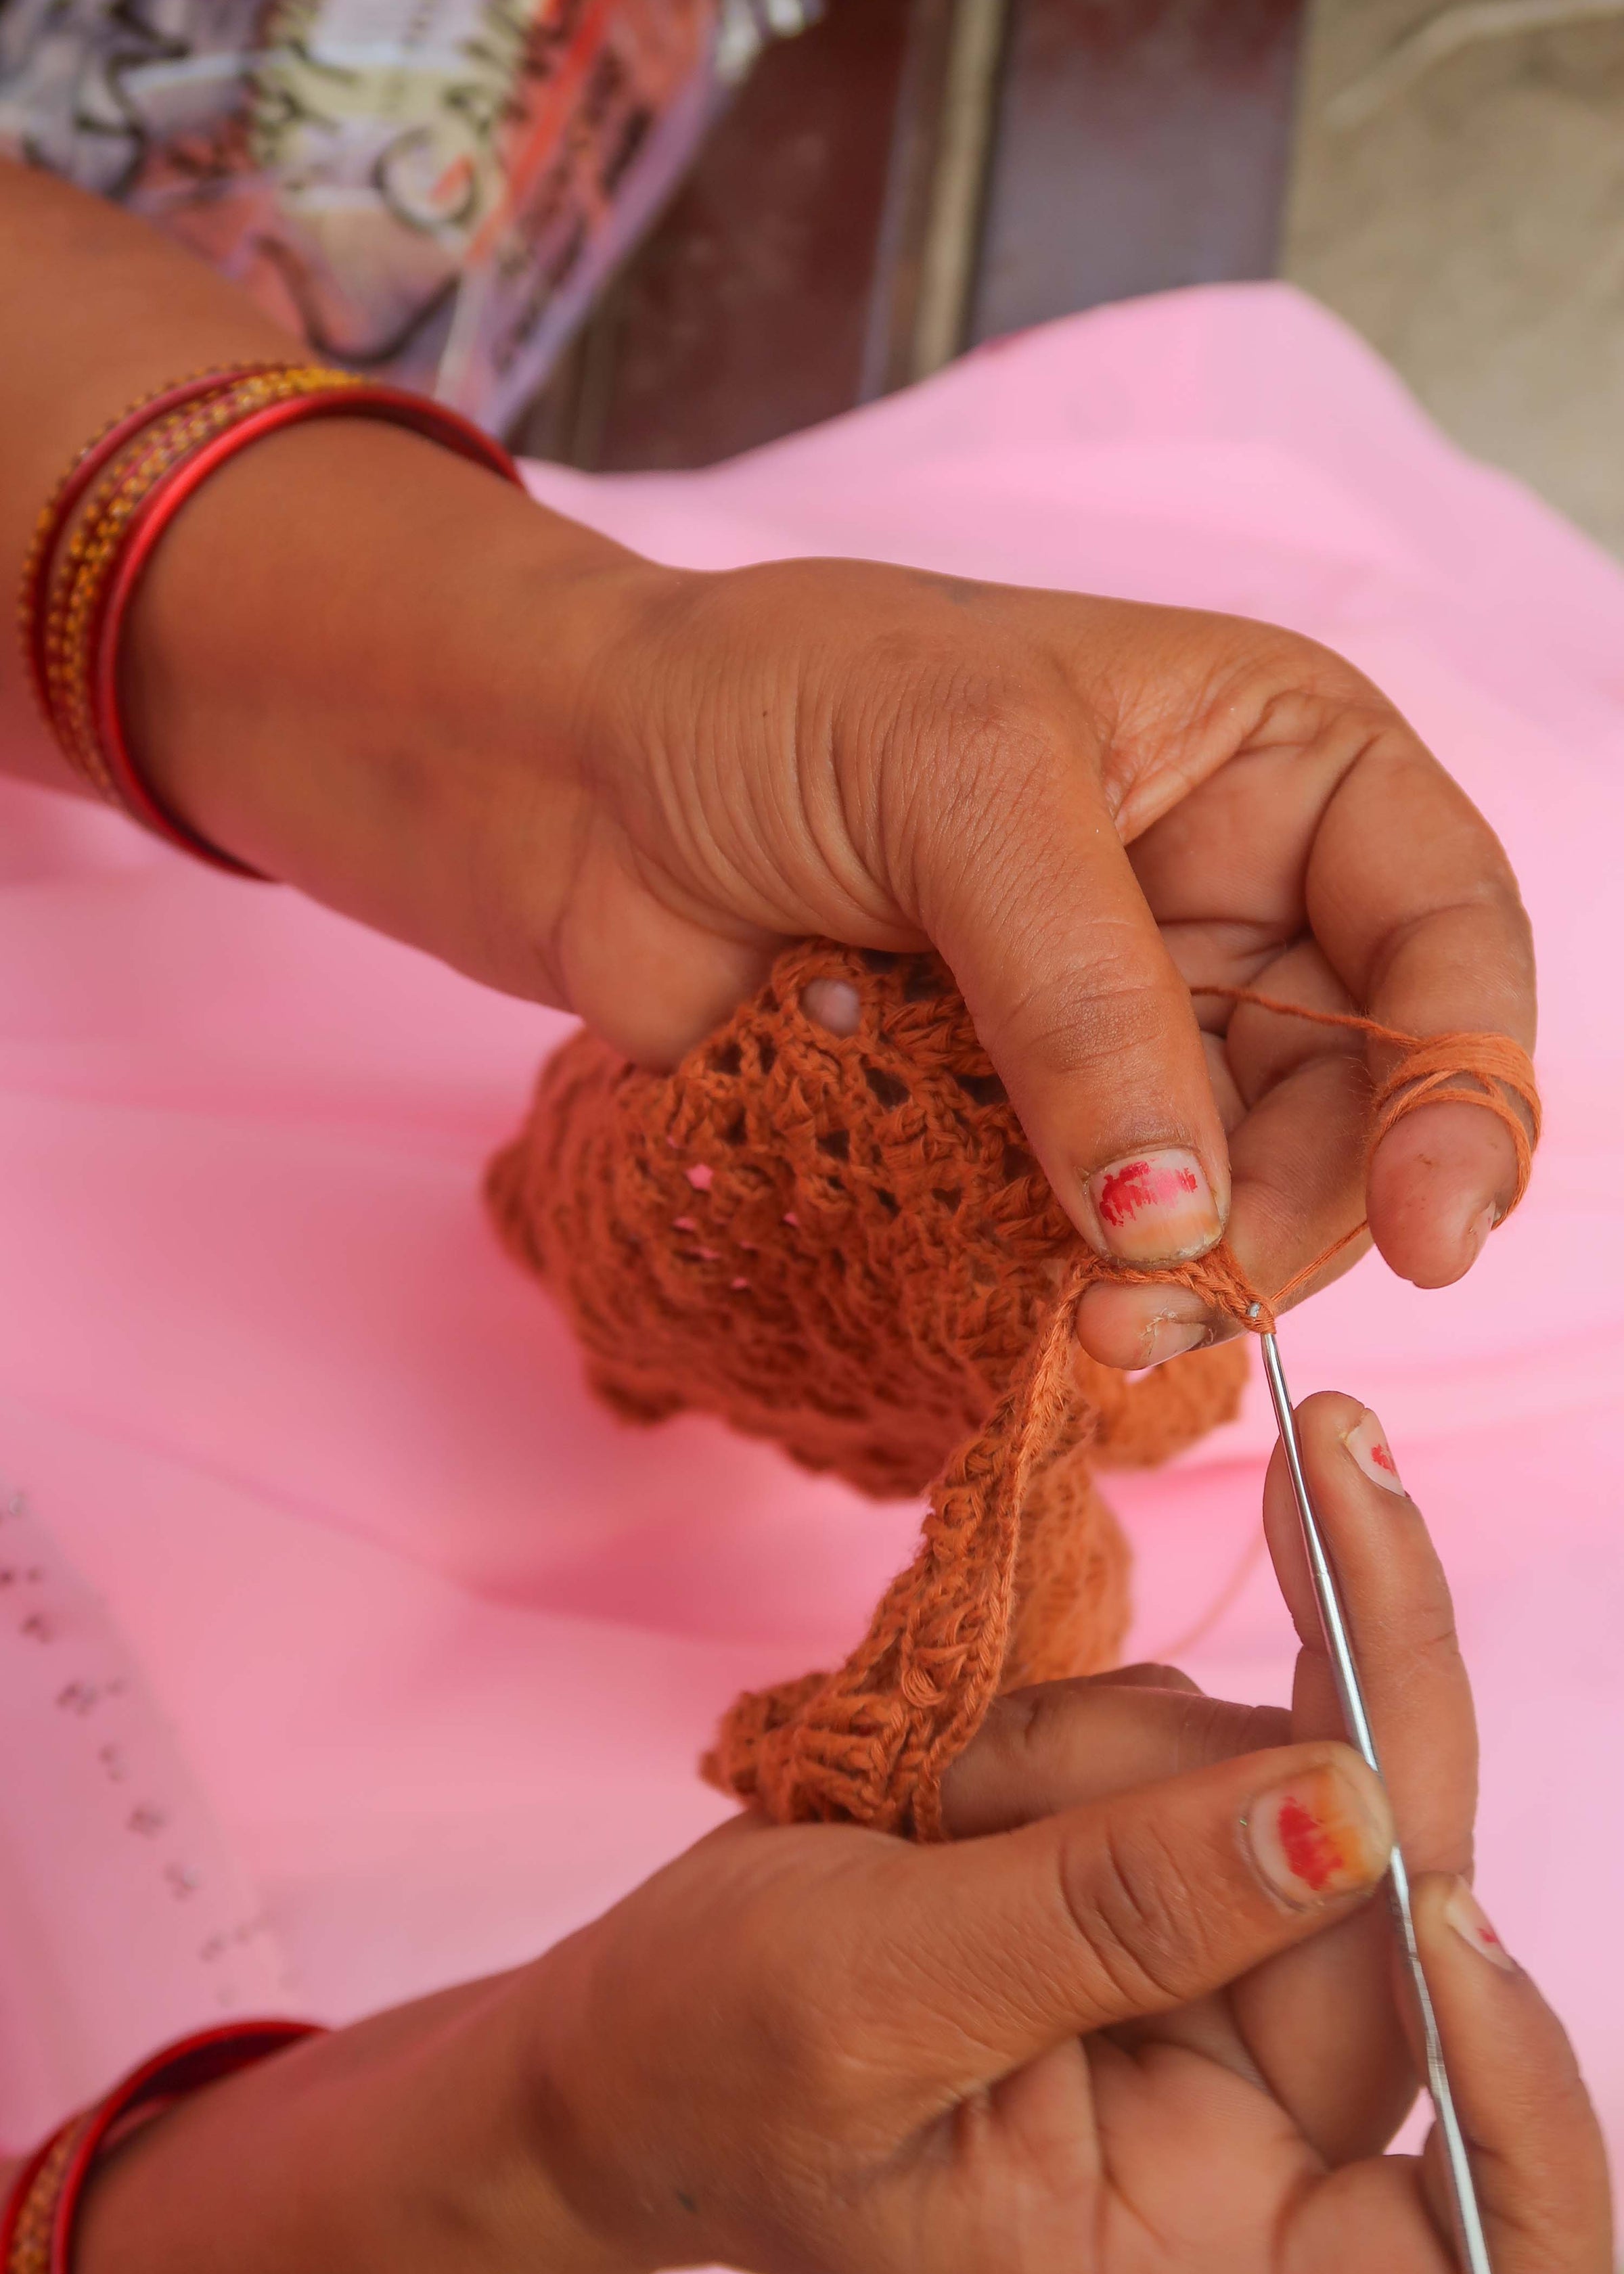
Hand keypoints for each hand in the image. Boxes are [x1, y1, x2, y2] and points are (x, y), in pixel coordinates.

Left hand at [114, 451, 1534, 1370]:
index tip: (1426, 1229)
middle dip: (1285, 1216)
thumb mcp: (959, 782)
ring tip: (1082, 1328)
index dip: (1464, 1086)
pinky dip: (1076, 1293)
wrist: (571, 783)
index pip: (1445, 934)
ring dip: (1177, 1279)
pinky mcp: (1019, 1132)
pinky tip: (1032, 1322)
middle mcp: (1233, 908)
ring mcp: (1127, 1032)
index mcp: (1278, 765)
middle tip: (1161, 1302)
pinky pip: (1093, 1240)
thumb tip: (1179, 1218)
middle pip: (1351, 1105)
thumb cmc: (766, 698)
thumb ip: (1082, 996)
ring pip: (1228, 1196)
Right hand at [519, 1393, 1611, 2273]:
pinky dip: (1097, 1726)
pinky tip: (971, 1780)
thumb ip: (1106, 1914)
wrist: (629, 2027)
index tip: (1447, 1909)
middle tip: (1322, 1462)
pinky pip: (1218, 1752)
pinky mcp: (1183, 1898)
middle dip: (1286, 1741)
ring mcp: (1227, 2007)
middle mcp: (1254, 2149)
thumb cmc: (710, 2061)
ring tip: (944, 1801)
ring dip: (1121, 1745)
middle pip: (1414, 1928)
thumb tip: (1359, 1814)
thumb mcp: (871, 1990)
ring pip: (1302, 1800)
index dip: (1534, 2110)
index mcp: (1196, 2268)